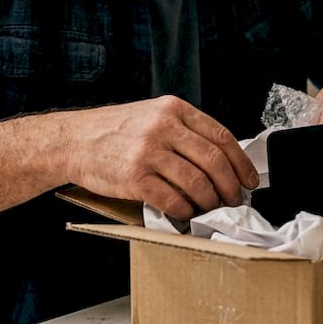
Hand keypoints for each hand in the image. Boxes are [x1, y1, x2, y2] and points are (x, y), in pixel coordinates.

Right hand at [66, 96, 259, 219]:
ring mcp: (148, 151)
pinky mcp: (134, 177)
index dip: (241, 163)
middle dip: (230, 187)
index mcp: (174, 110)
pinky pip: (172, 200)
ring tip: (209, 208)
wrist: (73, 140)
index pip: (222, 137)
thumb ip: (184, 131)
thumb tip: (222, 161)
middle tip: (234, 201)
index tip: (249, 180)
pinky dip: (184, 211)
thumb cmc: (115, 131)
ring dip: (209, 202)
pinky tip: (186, 214)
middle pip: (214, 161)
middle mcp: (163, 127)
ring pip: (196, 183)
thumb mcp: (153, 115)